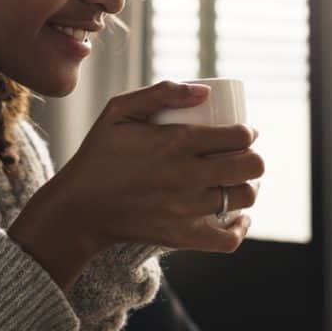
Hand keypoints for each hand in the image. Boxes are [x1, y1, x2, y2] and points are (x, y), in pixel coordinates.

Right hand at [24, 81, 263, 258]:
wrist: (78, 208)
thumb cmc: (99, 155)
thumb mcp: (118, 110)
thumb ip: (161, 93)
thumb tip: (206, 91)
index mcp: (176, 142)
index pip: (238, 136)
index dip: (248, 132)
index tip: (242, 133)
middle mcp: (187, 176)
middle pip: (251, 167)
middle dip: (253, 157)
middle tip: (241, 156)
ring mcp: (187, 210)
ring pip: (244, 198)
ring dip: (247, 187)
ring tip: (236, 181)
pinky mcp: (182, 237)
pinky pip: (228, 239)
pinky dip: (239, 228)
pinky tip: (237, 217)